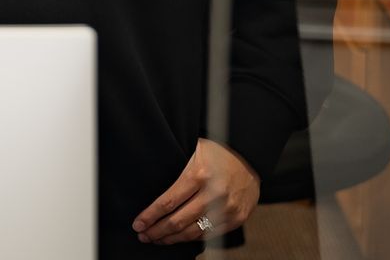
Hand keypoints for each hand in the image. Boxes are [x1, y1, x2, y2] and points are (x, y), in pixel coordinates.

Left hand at [132, 139, 259, 245]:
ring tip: (157, 239)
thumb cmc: (217, 152)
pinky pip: (210, 235)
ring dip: (172, 239)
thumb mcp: (193, 150)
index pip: (168, 202)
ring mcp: (227, 208)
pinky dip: (192, 238)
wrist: (251, 157)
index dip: (150, 216)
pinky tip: (179, 238)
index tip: (138, 224)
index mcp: (199, 175)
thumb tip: (148, 181)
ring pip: (193, 232)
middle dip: (157, 231)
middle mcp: (214, 194)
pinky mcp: (237, 218)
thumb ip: (175, 167)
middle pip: (178, 221)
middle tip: (143, 235)